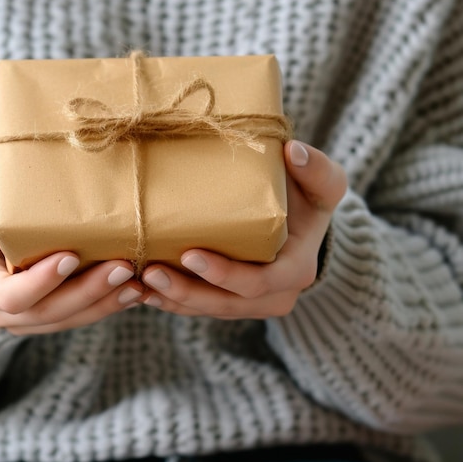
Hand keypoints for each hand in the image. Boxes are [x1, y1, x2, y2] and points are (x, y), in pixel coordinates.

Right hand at [0, 160, 143, 334]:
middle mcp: (4, 312)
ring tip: (138, 283)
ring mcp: (31, 318)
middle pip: (50, 312)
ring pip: (72, 318)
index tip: (71, 256)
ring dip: (107, 302)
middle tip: (122, 267)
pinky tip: (137, 290)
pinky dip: (111, 303)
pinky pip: (83, 315)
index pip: (11, 296)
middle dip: (88, 292)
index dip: (41, 281)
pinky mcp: (54, 314)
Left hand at [139, 140, 346, 318]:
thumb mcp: (324, 182)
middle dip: (187, 292)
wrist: (304, 224)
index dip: (225, 275)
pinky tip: (143, 292)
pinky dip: (171, 302)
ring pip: (208, 311)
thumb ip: (316, 168)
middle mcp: (275, 295)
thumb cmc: (310, 198)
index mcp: (296, 270)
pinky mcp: (232, 301)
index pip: (259, 282)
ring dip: (172, 300)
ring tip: (139, 282)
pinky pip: (199, 309)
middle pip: (226, 304)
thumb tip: (295, 151)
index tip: (189, 253)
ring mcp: (252, 304)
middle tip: (150, 271)